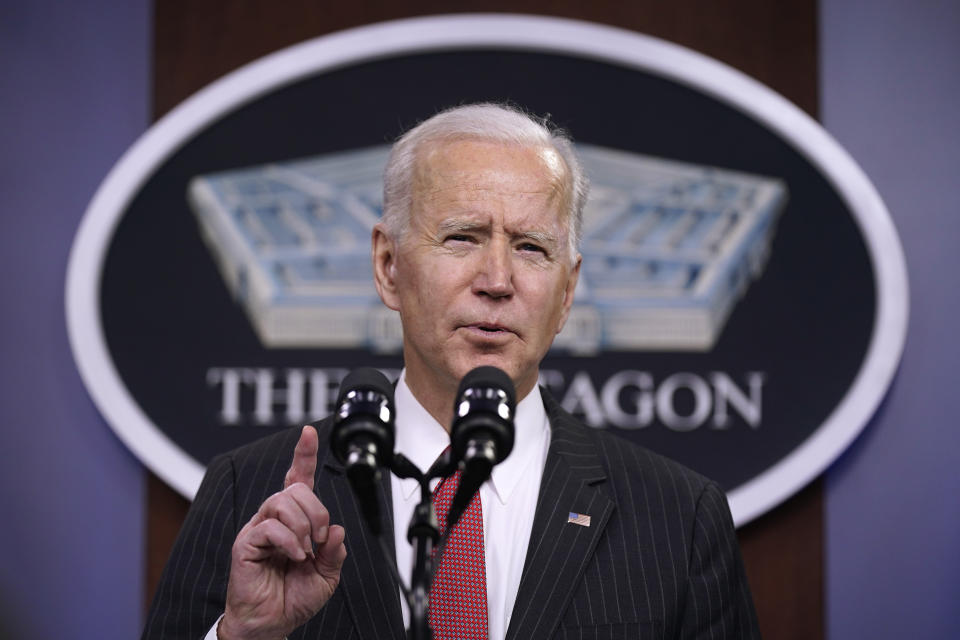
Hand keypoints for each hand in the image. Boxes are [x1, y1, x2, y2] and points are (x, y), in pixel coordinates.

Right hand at [219, 426, 346, 639]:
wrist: (272, 624)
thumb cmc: (293, 598)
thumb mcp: (326, 575)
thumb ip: (334, 551)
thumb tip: (335, 529)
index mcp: (294, 520)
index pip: (297, 479)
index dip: (304, 454)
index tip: (310, 433)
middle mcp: (274, 519)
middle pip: (296, 489)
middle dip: (316, 510)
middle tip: (319, 538)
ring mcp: (258, 529)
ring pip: (281, 502)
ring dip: (303, 525)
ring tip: (305, 550)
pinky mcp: (245, 544)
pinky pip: (268, 526)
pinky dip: (288, 540)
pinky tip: (294, 556)